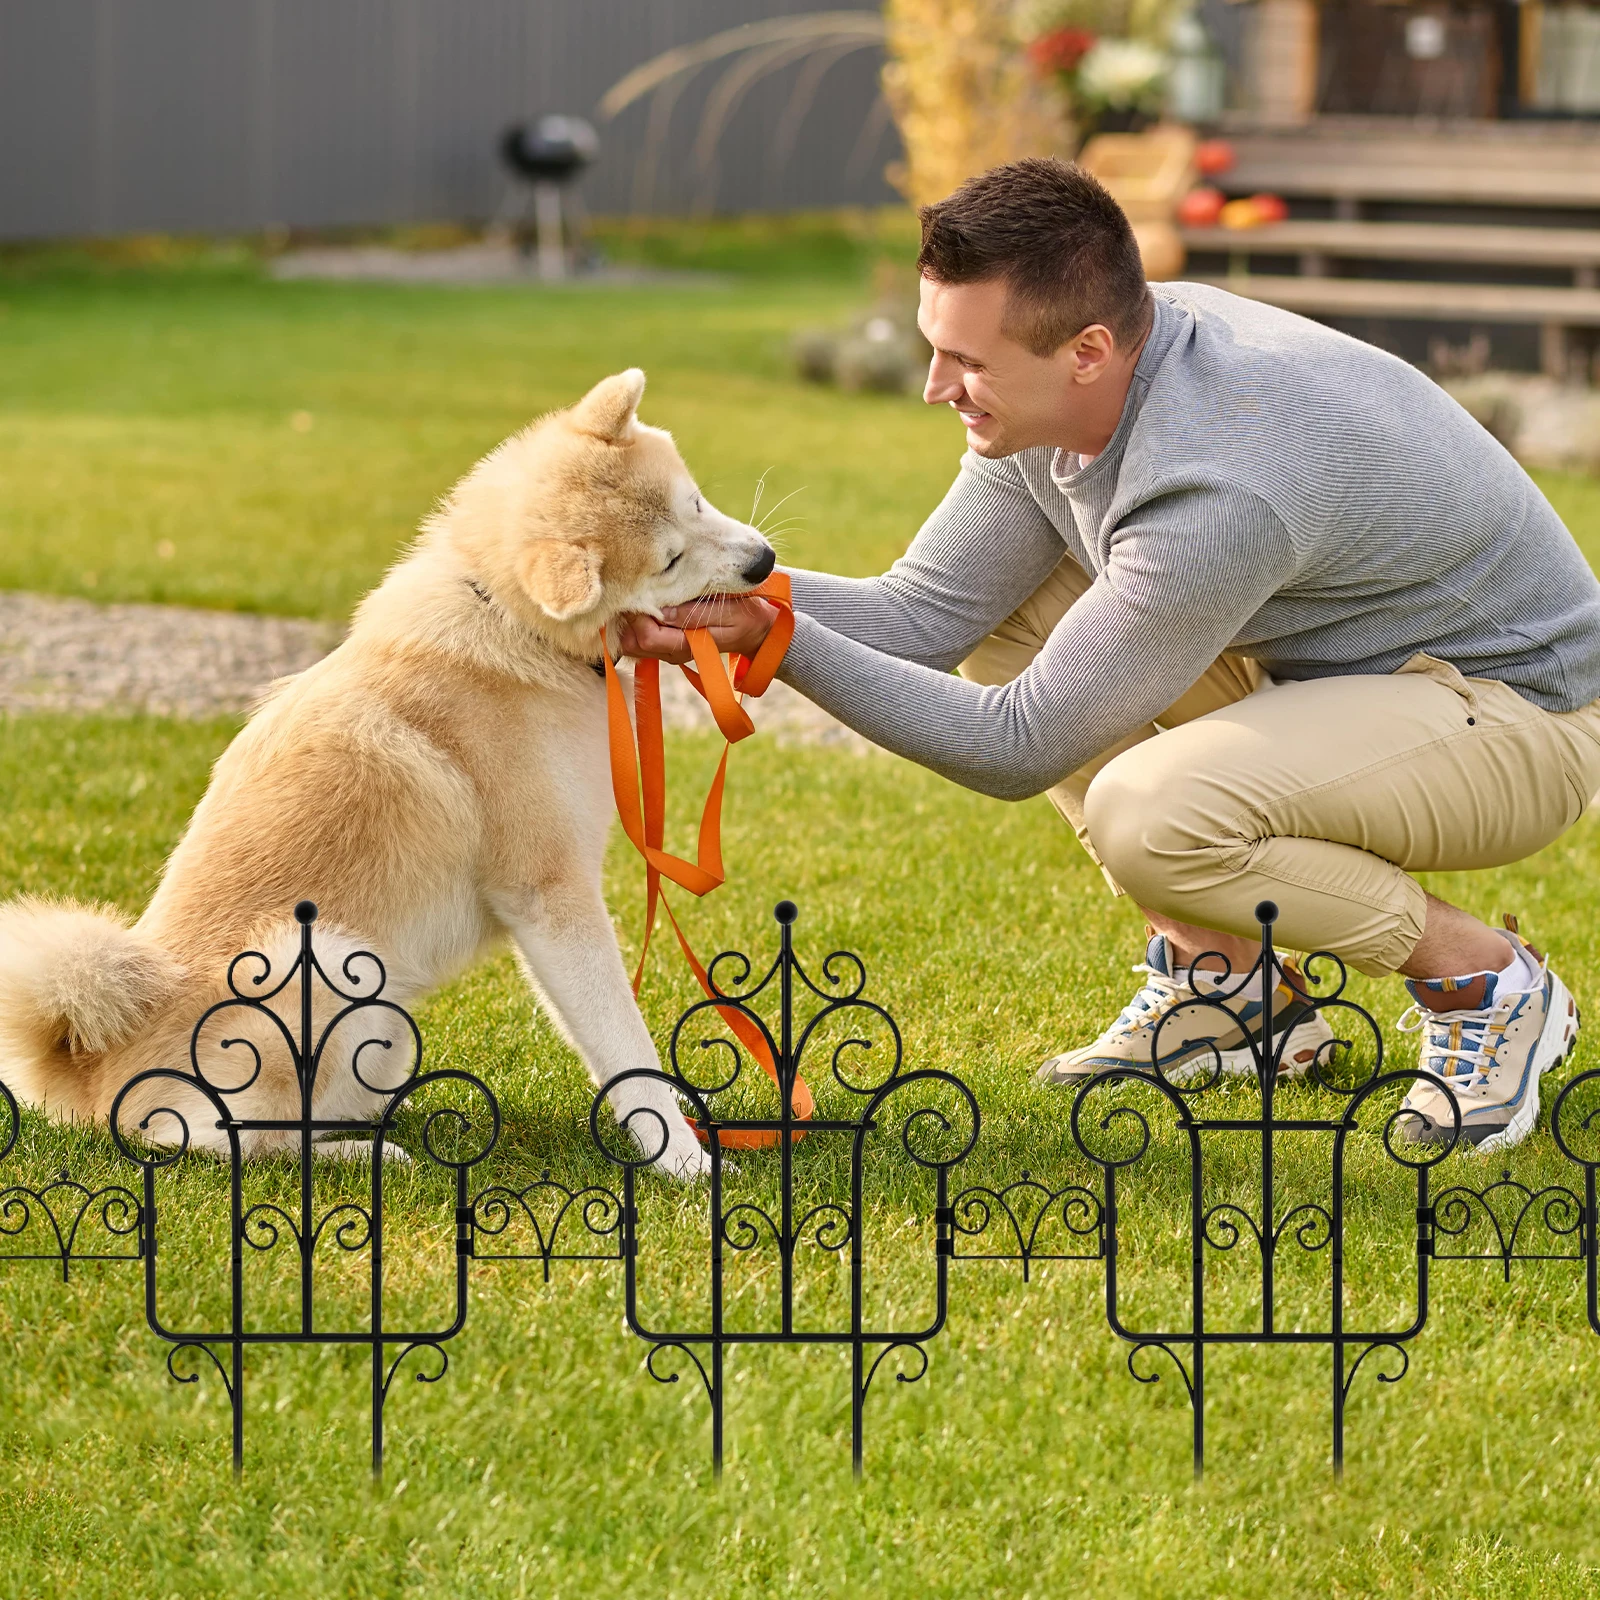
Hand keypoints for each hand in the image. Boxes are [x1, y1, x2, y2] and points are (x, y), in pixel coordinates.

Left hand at [617, 595, 777, 663]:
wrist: (760, 631)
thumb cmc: (747, 615)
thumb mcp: (728, 611)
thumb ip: (695, 614)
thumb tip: (661, 611)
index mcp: (687, 646)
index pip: (646, 637)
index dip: (638, 615)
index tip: (644, 591)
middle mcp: (674, 652)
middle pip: (633, 643)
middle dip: (630, 618)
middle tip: (638, 591)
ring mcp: (669, 650)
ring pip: (633, 643)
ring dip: (633, 620)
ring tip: (642, 595)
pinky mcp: (669, 642)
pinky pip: (641, 638)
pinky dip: (639, 622)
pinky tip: (648, 603)